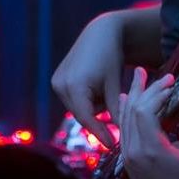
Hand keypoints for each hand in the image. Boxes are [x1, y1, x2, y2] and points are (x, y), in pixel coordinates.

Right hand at [51, 13, 123, 148]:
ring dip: (92, 107)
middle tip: (116, 119)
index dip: (99, 133)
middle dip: (98, 118)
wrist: (100, 33)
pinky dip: (86, 99)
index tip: (112, 145)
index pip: (87, 118)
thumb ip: (116, 110)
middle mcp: (60, 85)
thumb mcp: (115, 85)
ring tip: (106, 89)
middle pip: (81, 115)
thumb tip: (121, 135)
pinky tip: (97, 85)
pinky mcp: (57, 80)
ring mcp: (56, 82)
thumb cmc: (111, 57)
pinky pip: (74, 99)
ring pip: (78, 108)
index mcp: (74, 86)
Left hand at [118, 67, 178, 178]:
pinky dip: (126, 112)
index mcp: (151, 150)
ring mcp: (128, 156)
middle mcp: (134, 151)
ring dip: (133, 97)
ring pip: (125, 119)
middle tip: (153, 73)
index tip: (171, 82)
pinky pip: (123, 130)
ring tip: (139, 77)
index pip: (145, 111)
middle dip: (144, 89)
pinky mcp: (128, 160)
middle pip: (132, 111)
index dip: (156, 93)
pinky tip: (128, 99)